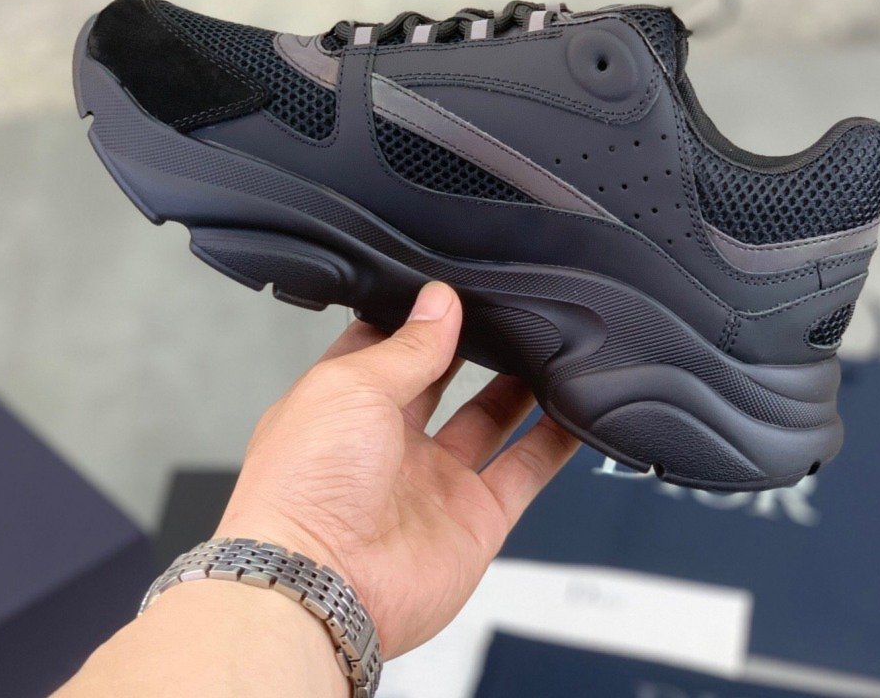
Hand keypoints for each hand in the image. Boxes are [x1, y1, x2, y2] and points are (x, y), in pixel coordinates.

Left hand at [215, 281, 579, 657]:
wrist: (320, 586)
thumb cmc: (304, 486)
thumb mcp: (353, 385)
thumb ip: (408, 346)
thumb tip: (438, 303)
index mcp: (346, 404)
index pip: (389, 348)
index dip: (420, 319)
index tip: (454, 292)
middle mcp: (388, 443)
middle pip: (443, 380)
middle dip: (472, 347)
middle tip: (506, 313)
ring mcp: (433, 482)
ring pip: (490, 419)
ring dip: (520, 386)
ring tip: (548, 345)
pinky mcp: (474, 519)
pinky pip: (525, 470)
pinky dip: (554, 441)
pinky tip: (575, 408)